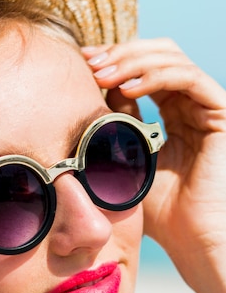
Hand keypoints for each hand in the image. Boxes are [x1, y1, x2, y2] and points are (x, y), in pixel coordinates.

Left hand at [83, 39, 225, 292]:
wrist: (187, 238)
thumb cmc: (158, 211)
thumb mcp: (126, 160)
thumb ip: (116, 126)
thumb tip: (93, 94)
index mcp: (173, 114)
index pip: (143, 71)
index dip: (113, 60)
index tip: (81, 63)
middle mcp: (191, 106)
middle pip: (156, 55)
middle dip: (119, 54)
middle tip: (88, 63)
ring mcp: (205, 108)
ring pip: (170, 59)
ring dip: (131, 61)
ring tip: (100, 74)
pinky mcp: (218, 114)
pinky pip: (186, 79)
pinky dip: (154, 76)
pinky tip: (125, 88)